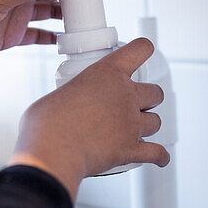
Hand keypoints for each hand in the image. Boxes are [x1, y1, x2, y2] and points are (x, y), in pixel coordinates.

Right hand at [9, 38, 169, 200]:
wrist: (52, 148)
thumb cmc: (47, 122)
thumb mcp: (58, 94)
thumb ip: (73, 96)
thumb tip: (68, 110)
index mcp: (107, 73)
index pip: (139, 50)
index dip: (142, 50)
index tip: (143, 52)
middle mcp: (125, 96)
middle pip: (155, 92)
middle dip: (147, 98)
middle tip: (133, 103)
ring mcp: (131, 123)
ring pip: (156, 122)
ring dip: (148, 125)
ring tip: (136, 129)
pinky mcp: (130, 149)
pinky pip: (157, 152)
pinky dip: (160, 156)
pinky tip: (160, 158)